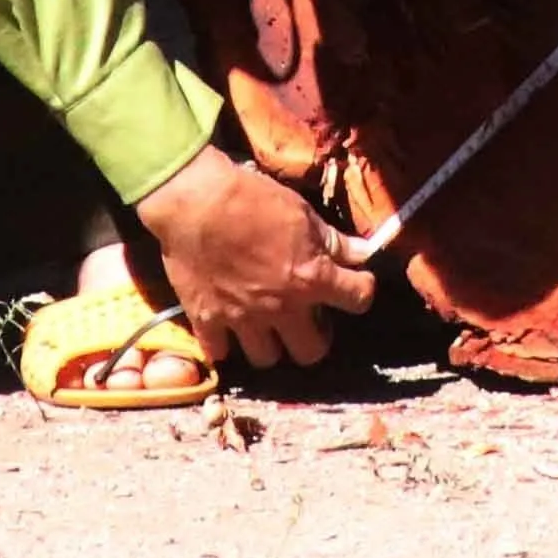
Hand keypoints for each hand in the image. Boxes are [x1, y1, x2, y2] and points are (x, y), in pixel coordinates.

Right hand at [134, 144, 374, 369]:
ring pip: (266, 359)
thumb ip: (333, 241)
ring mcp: (243, 319)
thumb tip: (363, 252)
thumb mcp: (301, 212)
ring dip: (269, 343)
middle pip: (311, 352)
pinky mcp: (207, 320)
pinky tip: (227, 325)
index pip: (359, 300)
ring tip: (265, 323)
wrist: (194, 200)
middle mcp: (282, 308)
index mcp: (311, 278)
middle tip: (305, 316)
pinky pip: (219, 353)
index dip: (360, 290)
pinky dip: (224, 344)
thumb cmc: (251, 198)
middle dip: (313, 336)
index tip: (352, 284)